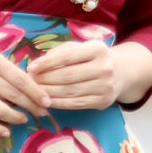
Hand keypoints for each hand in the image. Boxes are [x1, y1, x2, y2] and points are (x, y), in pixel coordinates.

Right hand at [0, 40, 52, 137]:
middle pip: (13, 95)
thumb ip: (4, 67)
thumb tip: (29, 83)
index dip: (36, 92)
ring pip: (0, 110)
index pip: (20, 78)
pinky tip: (5, 130)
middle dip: (31, 106)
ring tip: (23, 119)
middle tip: (42, 113)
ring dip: (16, 118)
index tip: (47, 101)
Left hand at [26, 40, 151, 109]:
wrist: (121, 72)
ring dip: (49, 93)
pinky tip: (47, 101)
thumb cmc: (92, 58)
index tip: (31, 68)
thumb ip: (60, 53)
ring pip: (71, 92)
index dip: (47, 63)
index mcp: (98, 49)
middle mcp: (105, 67)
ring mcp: (106, 86)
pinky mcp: (103, 101)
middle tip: (30, 82)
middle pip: (68, 76)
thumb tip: (36, 66)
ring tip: (35, 92)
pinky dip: (59, 104)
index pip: (67, 56)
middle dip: (45, 80)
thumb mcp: (81, 48)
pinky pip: (76, 104)